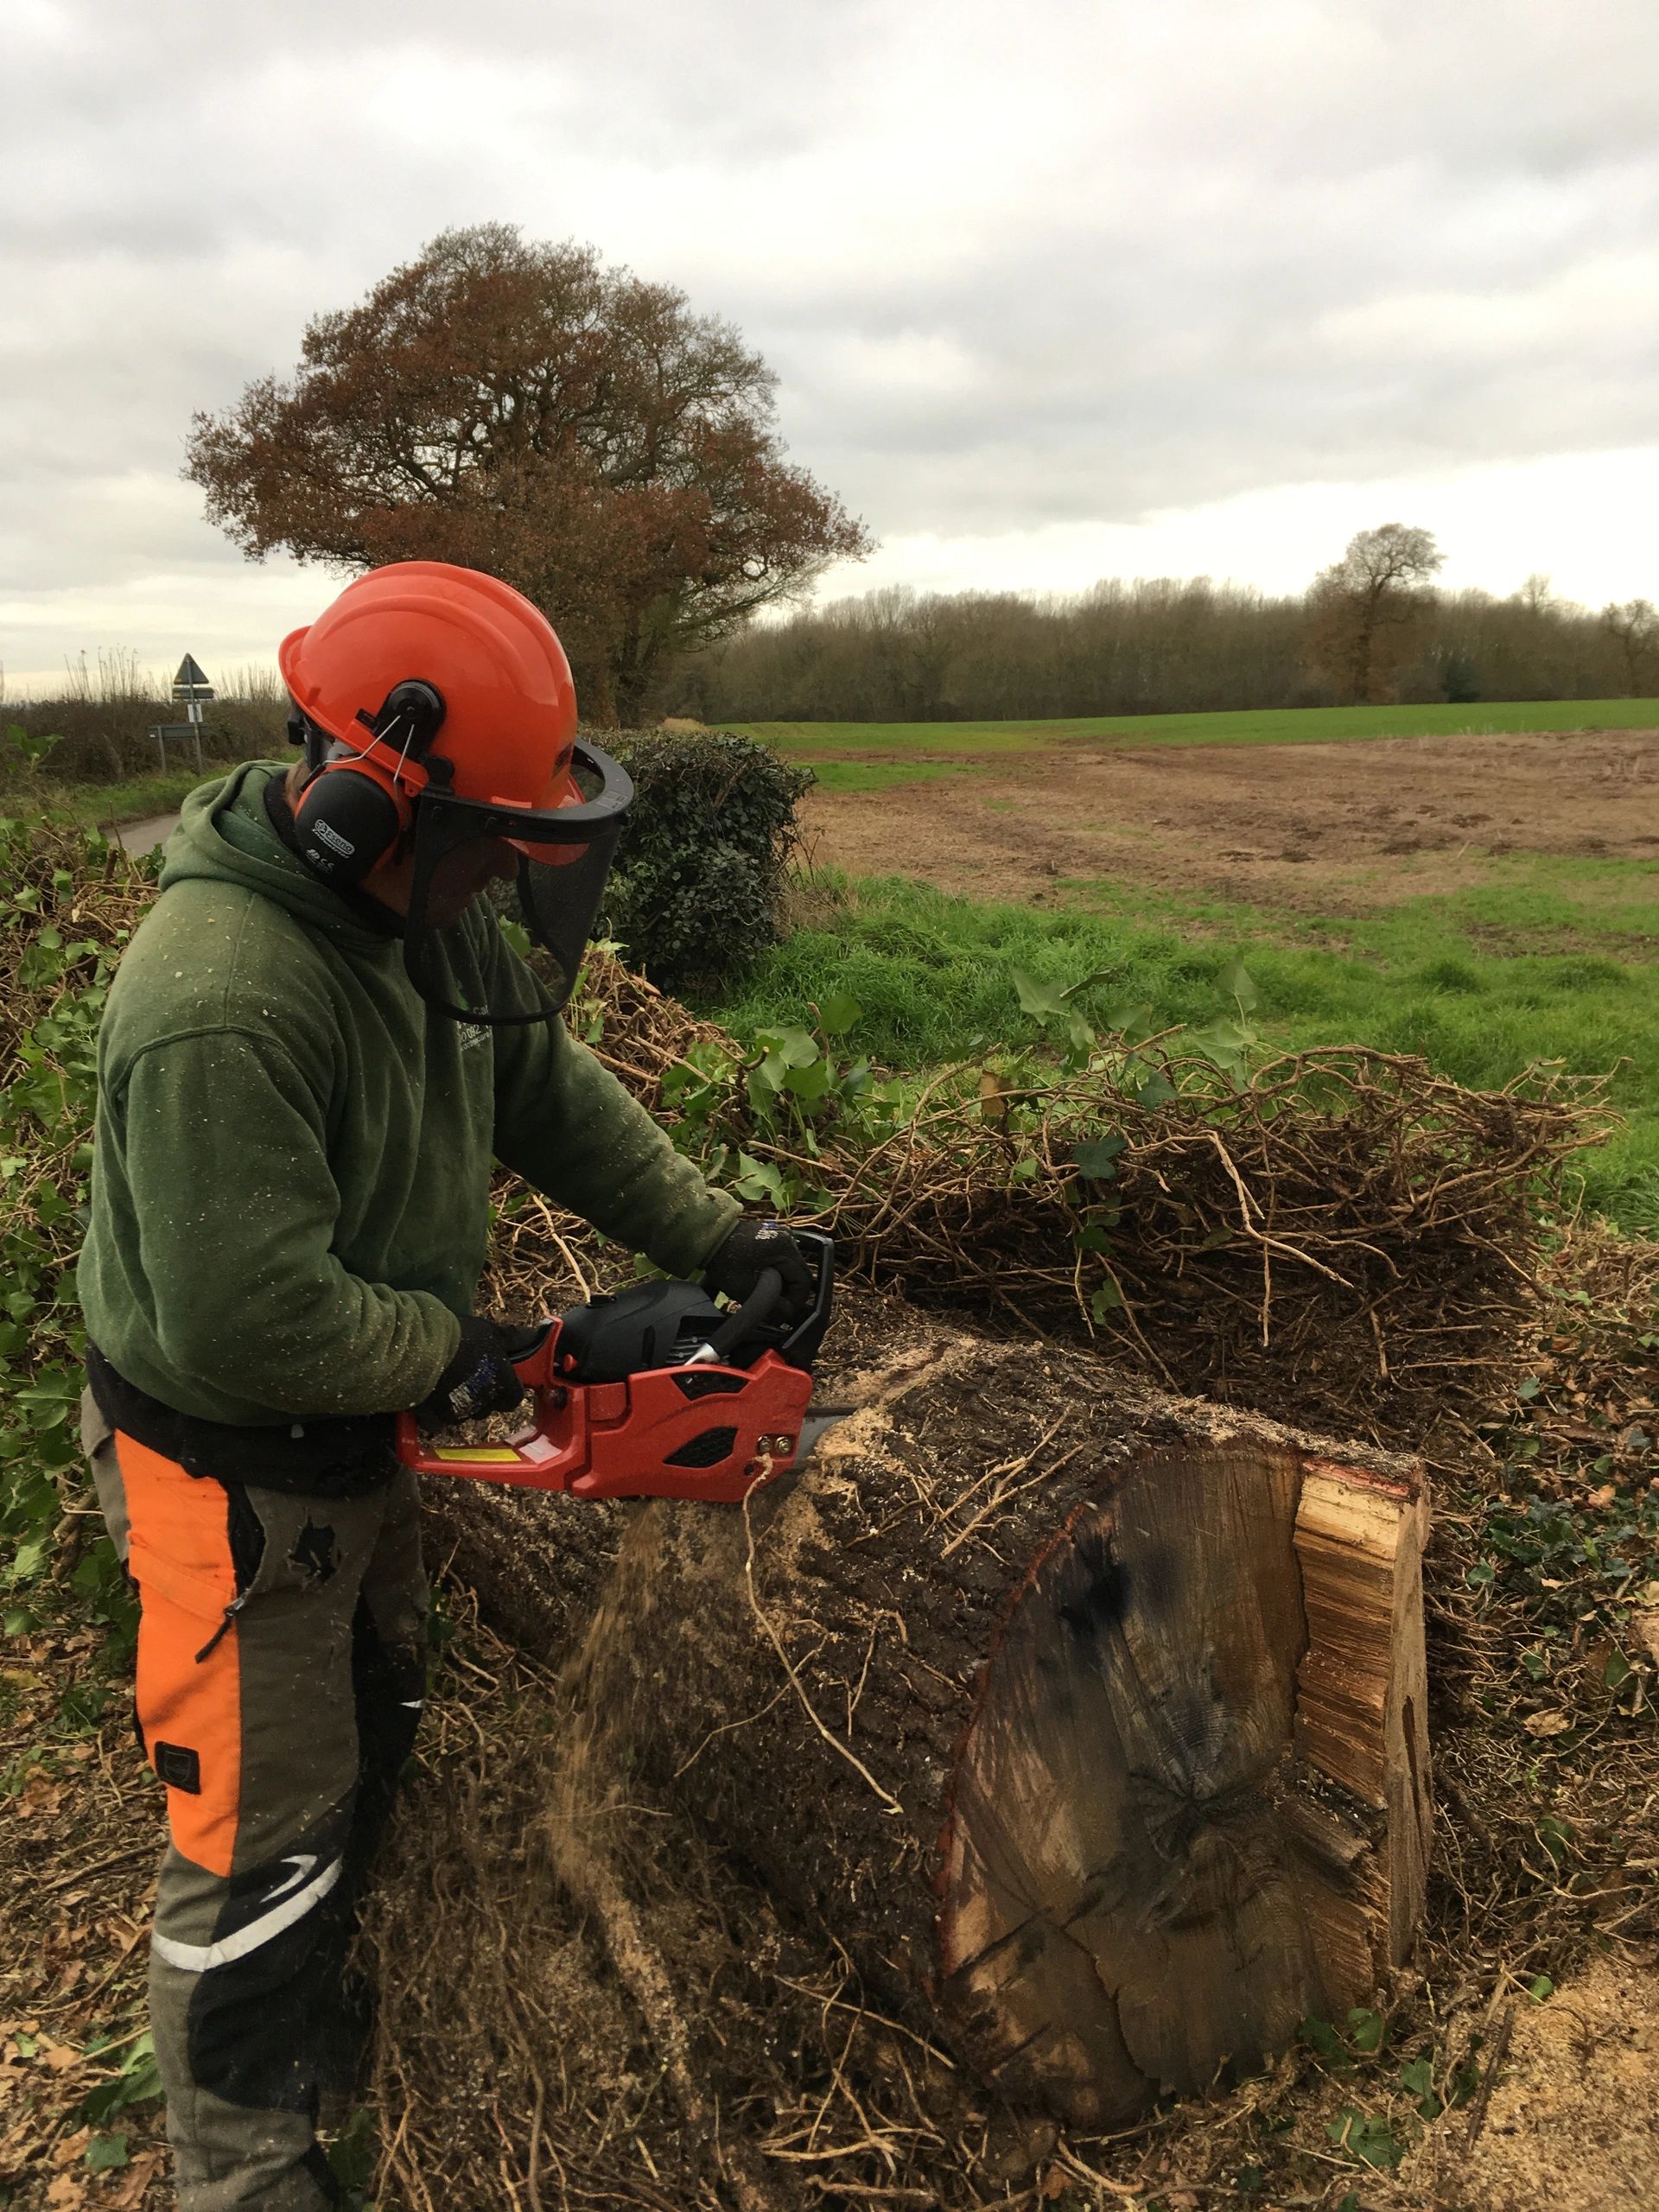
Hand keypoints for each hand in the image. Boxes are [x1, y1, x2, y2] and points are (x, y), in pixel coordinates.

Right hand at [414, 1316, 545, 1431]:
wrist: (422, 1349)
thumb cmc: (461, 1337)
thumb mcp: (491, 1332)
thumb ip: (510, 1340)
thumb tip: (529, 1338)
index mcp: (503, 1385)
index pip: (514, 1398)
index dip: (508, 1390)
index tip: (499, 1379)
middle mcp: (485, 1404)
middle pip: (489, 1408)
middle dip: (483, 1397)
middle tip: (471, 1378)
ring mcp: (460, 1414)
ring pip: (465, 1415)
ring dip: (461, 1404)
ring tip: (449, 1384)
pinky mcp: (435, 1419)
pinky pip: (440, 1421)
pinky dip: (438, 1411)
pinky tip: (433, 1394)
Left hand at [702, 1219, 815, 1321]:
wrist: (706, 1237)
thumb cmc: (723, 1260)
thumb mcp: (745, 1288)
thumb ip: (770, 1304)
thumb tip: (785, 1314)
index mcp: (785, 1249)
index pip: (803, 1281)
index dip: (796, 1302)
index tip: (785, 1315)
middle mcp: (787, 1240)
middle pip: (798, 1274)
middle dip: (789, 1294)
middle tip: (776, 1310)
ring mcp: (780, 1236)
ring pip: (790, 1268)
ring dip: (783, 1284)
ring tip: (768, 1298)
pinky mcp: (770, 1238)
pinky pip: (781, 1260)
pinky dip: (776, 1274)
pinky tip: (763, 1283)